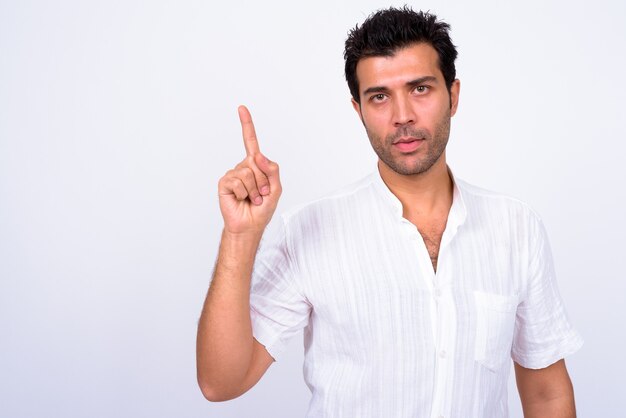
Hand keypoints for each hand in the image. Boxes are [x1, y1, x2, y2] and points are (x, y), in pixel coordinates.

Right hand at [218, 105, 281, 235]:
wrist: (250, 225)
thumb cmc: (262, 208)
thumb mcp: (276, 188)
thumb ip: (272, 169)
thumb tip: (258, 155)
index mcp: (255, 165)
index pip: (250, 142)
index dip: (246, 125)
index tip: (241, 108)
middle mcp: (243, 166)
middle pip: (256, 162)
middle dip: (263, 180)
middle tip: (261, 194)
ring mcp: (232, 174)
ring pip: (248, 173)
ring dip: (255, 189)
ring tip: (252, 198)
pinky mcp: (224, 183)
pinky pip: (237, 181)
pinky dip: (244, 193)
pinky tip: (242, 199)